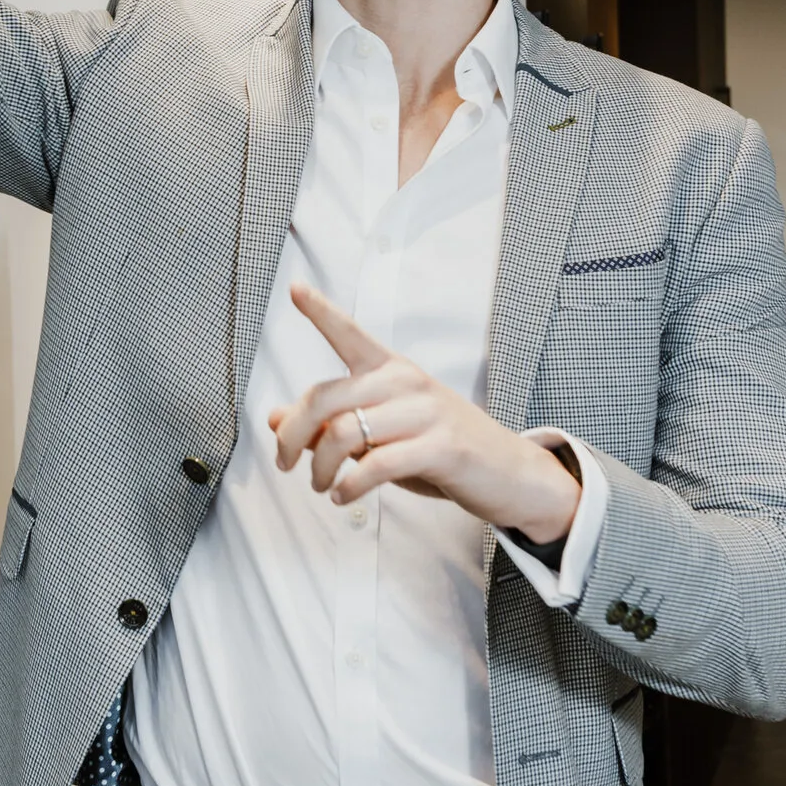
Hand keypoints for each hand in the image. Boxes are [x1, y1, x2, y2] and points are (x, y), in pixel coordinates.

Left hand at [268, 283, 582, 543]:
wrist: (511, 473)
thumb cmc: (440, 450)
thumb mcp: (383, 433)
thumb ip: (331, 423)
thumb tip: (274, 419)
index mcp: (391, 369)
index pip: (350, 334)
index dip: (320, 311)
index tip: (294, 289)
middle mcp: (405, 382)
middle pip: (325, 398)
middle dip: (292, 435)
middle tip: (284, 464)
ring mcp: (425, 412)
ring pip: (343, 433)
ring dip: (320, 468)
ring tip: (321, 486)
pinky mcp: (441, 447)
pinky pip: (376, 464)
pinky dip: (350, 486)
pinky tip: (343, 497)